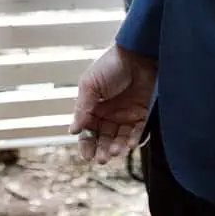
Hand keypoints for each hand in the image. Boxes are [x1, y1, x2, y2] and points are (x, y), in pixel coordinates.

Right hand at [70, 44, 154, 162]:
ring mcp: (125, 115)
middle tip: (100, 159)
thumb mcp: (89, 86)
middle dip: (101, 150)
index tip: (86, 156)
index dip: (85, 143)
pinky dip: (131, 140)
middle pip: (103, 138)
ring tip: (114, 152)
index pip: (86, 130)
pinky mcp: (141, 115)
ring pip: (119, 138)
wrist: (137, 56)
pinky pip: (136, 132)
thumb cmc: (109, 66)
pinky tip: (127, 146)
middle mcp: (108, 113)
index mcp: (92, 106)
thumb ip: (82, 108)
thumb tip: (72, 130)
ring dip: (116, 147)